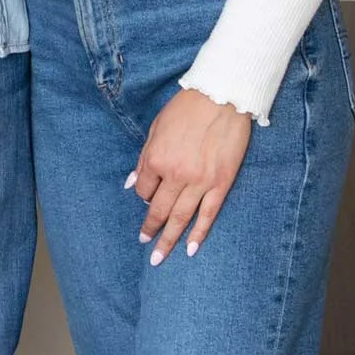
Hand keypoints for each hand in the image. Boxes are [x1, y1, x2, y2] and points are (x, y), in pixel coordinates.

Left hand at [127, 89, 252, 264]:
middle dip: (150, 229)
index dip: (143, 194)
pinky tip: (191, 249)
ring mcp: (199, 181)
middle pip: (158, 209)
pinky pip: (208, 214)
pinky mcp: (221, 183)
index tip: (147, 196)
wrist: (223, 96)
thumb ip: (144, 158)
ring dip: (168, 240)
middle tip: (145, 244)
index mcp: (156, 158)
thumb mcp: (156, 128)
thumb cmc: (187, 108)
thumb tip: (131, 183)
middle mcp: (175, 174)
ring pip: (180, 218)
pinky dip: (198, 234)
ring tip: (159, 258)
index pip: (143, 189)